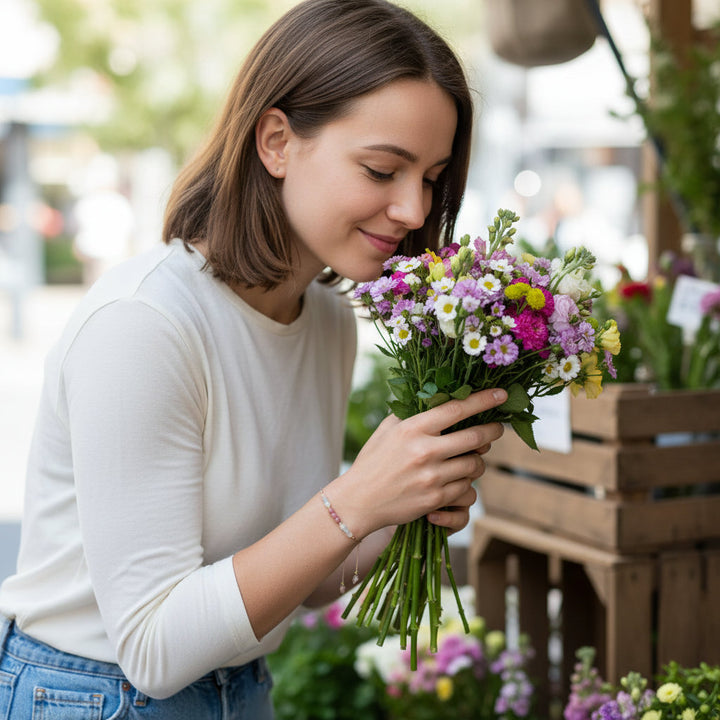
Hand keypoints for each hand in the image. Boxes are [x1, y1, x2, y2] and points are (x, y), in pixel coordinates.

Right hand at [333, 387, 505, 536]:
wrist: (358, 501)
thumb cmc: (372, 461)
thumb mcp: (387, 430)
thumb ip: (411, 413)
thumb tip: (437, 397)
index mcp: (413, 428)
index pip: (456, 409)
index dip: (483, 400)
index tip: (502, 394)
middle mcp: (425, 450)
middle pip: (475, 437)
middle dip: (493, 431)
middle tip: (498, 427)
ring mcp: (432, 476)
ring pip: (475, 464)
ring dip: (479, 459)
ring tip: (473, 456)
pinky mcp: (436, 499)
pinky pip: (466, 487)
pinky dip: (466, 481)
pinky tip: (458, 477)